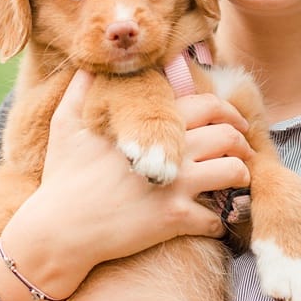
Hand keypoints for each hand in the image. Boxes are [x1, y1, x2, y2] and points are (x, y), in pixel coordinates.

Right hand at [0, 71, 252, 300]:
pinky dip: (220, 220)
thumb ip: (80, 93)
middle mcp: (170, 152)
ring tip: (236, 183)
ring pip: (234, 172)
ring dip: (240, 177)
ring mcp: (175, 185)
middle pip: (229, 137)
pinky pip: (218, 217)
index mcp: (151, 128)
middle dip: (242, 143)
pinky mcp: (175, 219)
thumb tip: (87, 67)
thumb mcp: (65, 126)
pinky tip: (212, 220)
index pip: (207, 106)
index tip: (233, 122)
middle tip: (244, 152)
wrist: (57, 233)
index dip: (227, 113)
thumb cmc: (61, 179)